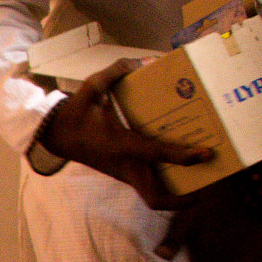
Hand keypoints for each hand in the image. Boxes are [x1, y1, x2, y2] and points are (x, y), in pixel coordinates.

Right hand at [37, 58, 211, 209]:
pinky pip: (148, 187)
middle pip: (156, 199)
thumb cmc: (75, 113)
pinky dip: (165, 184)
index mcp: (120, 145)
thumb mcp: (92, 87)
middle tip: (208, 187)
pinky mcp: (122, 174)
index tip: (206, 153)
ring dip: (177, 196)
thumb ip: (116, 71)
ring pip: (153, 197)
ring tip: (201, 182)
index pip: (157, 154)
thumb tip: (141, 61)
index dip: (184, 156)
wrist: (53, 134)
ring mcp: (123, 174)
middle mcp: (124, 166)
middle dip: (184, 199)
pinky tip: (179, 169)